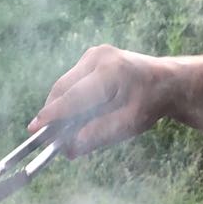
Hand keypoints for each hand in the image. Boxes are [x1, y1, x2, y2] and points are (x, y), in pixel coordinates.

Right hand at [27, 44, 175, 156]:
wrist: (168, 80)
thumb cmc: (151, 103)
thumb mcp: (128, 124)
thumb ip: (98, 135)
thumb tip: (68, 149)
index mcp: (110, 71)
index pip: (73, 97)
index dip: (52, 115)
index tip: (34, 129)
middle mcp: (98, 57)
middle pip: (63, 88)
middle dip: (52, 113)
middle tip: (43, 136)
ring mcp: (93, 54)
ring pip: (64, 85)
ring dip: (60, 107)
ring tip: (59, 130)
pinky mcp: (91, 58)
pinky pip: (72, 82)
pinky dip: (69, 100)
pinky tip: (72, 116)